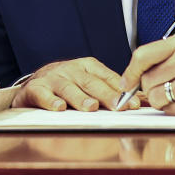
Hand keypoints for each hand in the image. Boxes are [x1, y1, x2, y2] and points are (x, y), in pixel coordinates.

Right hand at [11, 57, 141, 111]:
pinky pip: (43, 95)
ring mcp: (53, 78)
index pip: (107, 77)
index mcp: (87, 66)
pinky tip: (59, 108)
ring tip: (91, 107)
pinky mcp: (35, 89)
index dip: (121, 90)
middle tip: (118, 106)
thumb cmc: (67, 84)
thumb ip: (111, 91)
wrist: (33, 84)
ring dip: (80, 98)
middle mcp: (71, 70)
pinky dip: (51, 101)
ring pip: (68, 88)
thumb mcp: (88, 82)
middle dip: (106, 94)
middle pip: (91, 83)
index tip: (134, 103)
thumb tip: (141, 101)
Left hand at [120, 34, 174, 115]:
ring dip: (161, 99)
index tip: (127, 81)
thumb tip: (133, 74)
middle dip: (149, 86)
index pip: (143, 55)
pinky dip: (173, 108)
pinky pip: (170, 111)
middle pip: (147, 80)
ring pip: (156, 98)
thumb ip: (163, 55)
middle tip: (163, 84)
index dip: (130, 71)